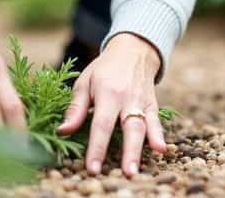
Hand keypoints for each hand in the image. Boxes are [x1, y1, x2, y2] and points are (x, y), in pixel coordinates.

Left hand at [56, 32, 166, 175]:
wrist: (133, 50)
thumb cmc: (104, 69)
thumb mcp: (85, 83)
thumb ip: (75, 108)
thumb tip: (62, 131)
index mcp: (108, 92)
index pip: (102, 124)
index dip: (97, 147)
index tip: (92, 168)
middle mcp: (127, 98)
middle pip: (128, 128)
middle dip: (127, 152)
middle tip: (125, 173)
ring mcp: (142, 102)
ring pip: (144, 127)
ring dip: (142, 149)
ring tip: (137, 169)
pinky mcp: (153, 105)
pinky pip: (156, 121)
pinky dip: (159, 135)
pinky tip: (162, 150)